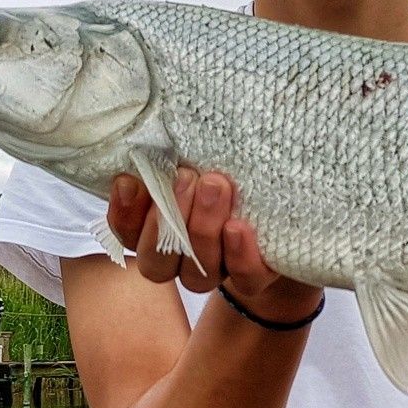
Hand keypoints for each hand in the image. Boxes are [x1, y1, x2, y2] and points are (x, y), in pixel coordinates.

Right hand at [107, 169, 322, 321]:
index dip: (124, 213)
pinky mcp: (253, 277)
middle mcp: (181, 260)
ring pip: (198, 274)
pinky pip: (244, 280)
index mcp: (155, 232)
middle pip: (158, 262)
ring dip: (202, 229)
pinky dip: (239, 256)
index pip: (127, 233)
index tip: (128, 180)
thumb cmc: (228, 166)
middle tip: (186, 177)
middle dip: (167, 219)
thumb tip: (148, 127)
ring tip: (217, 185)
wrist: (284, 200)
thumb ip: (168, 151)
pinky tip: (238, 227)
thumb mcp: (196, 153)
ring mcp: (217, 272)